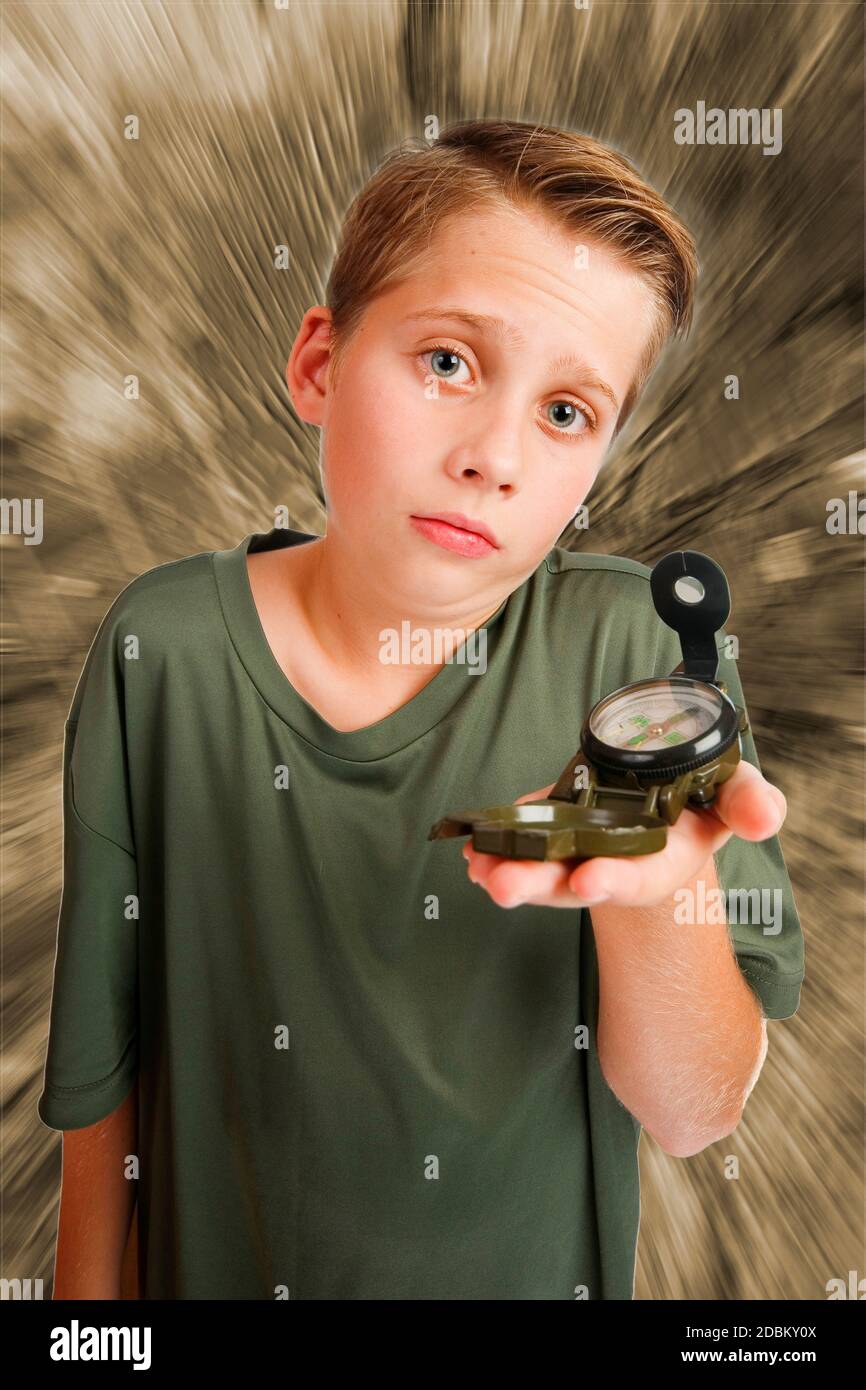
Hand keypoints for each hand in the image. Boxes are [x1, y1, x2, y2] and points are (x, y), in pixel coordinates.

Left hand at [461, 760, 786, 909]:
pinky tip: (472, 845)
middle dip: (539, 885)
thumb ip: (750, 805)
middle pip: (575, 881)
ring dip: (508, 869)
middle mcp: (616, 861)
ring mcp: (581, 846)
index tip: (589, 879)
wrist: (672, 793)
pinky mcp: (555, 825)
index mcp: (663, 859)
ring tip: (477, 867)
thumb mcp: (736, 795)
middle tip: (502, 887)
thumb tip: (765, 819)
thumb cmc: (707, 797)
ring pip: (541, 866)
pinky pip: (523, 838)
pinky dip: (498, 844)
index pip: (637, 877)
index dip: (615, 879)